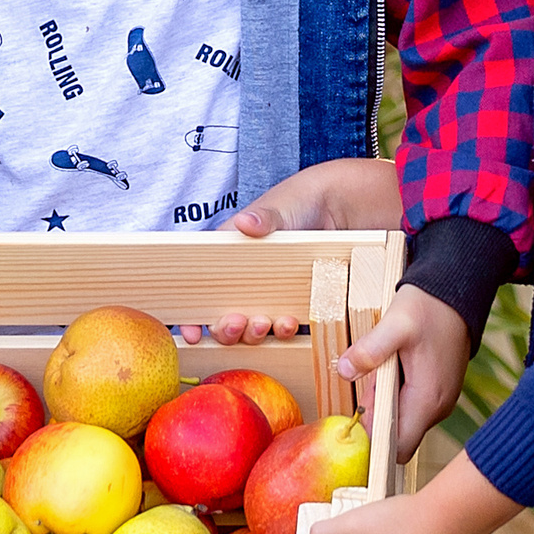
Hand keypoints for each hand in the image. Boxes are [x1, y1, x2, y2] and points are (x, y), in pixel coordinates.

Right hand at [185, 159, 397, 343]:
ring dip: (253, 333)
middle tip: (235, 323)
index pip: (200, 287)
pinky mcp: (295, 303)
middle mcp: (245, 280)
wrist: (344, 208)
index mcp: (230, 256)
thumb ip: (262, 217)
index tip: (189, 332)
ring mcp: (270, 294)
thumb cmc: (302, 200)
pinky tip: (290, 322)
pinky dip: (283, 331)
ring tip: (264, 323)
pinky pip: (283, 328)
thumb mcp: (279, 207)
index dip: (191, 315)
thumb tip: (246, 222)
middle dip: (225, 329)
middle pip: (223, 317)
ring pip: (251, 327)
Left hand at [339, 285, 468, 462]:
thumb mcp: (395, 324)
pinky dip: (392, 397)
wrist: (455, 294)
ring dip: (382, 407)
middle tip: (361, 391)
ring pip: (401, 421)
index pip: (398, 448)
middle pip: (397, 437)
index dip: (373, 446)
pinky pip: (408, 407)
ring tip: (376, 374)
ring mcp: (437, 401)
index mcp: (427, 400)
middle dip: (374, 423)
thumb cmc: (430, 308)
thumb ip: (370, 350)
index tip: (351, 431)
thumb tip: (344, 371)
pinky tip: (386, 371)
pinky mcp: (435, 391)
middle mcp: (436, 408)